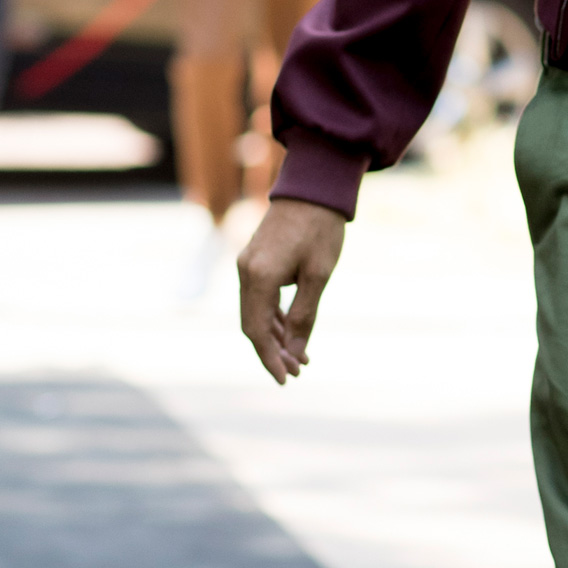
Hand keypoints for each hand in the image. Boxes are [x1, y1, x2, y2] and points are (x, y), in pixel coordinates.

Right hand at [238, 198, 345, 383]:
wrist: (313, 188)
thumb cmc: (321, 229)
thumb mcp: (318, 276)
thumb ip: (304, 316)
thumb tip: (294, 354)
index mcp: (259, 276)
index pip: (257, 330)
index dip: (270, 358)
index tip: (285, 379)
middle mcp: (245, 271)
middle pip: (251, 325)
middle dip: (272, 351)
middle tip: (296, 372)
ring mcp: (247, 265)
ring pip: (254, 312)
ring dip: (274, 336)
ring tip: (299, 358)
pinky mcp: (255, 260)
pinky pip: (258, 298)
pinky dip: (273, 317)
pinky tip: (289, 332)